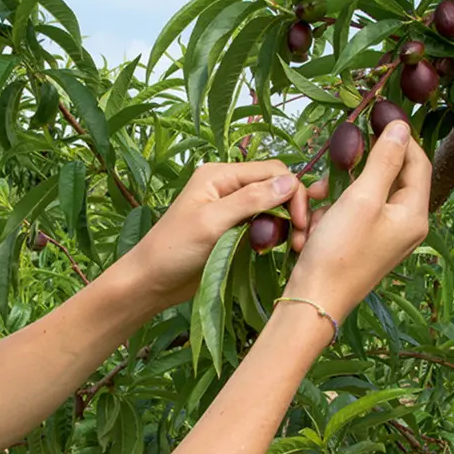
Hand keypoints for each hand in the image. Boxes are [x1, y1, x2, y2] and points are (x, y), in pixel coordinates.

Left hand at [119, 161, 309, 309]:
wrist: (151, 281)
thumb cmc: (174, 249)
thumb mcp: (213, 222)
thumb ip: (251, 200)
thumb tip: (291, 182)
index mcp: (221, 174)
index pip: (273, 172)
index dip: (292, 193)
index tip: (301, 223)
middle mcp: (228, 185)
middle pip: (276, 188)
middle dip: (292, 210)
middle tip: (298, 240)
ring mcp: (232, 208)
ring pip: (273, 207)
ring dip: (284, 225)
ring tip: (288, 247)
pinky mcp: (235, 229)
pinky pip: (264, 224)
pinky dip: (273, 235)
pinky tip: (272, 250)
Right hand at [284, 120, 430, 319]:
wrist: (312, 301)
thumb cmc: (339, 251)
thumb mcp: (362, 198)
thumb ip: (384, 160)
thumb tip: (403, 127)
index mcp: (414, 214)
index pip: (417, 162)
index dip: (400, 136)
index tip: (378, 113)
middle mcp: (405, 225)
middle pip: (388, 177)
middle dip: (357, 168)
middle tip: (335, 162)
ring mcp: (383, 235)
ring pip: (363, 193)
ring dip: (336, 191)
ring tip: (314, 199)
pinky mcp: (362, 243)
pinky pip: (350, 213)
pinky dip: (330, 211)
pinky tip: (312, 223)